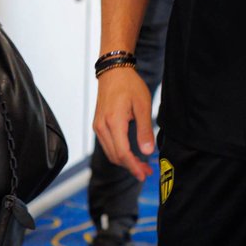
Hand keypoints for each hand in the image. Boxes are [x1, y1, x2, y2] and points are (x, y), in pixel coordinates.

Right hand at [93, 67, 153, 181]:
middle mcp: (102, 127)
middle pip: (115, 156)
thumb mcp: (142, 105)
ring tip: (141, 164)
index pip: (122, 153)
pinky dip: (118, 153)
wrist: (113, 71)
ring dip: (125, 161)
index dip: (134, 167)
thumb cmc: (129, 85)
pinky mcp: (98, 124)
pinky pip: (107, 145)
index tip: (144, 174)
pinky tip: (130, 153)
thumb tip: (147, 152)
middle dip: (131, 167)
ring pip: (110, 153)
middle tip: (147, 171)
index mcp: (113, 122)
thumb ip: (145, 130)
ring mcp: (98, 126)